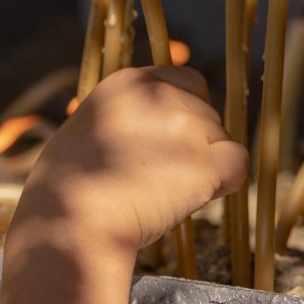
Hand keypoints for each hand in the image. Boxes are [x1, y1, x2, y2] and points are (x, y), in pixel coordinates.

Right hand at [16, 66, 247, 250]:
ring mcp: (188, 125)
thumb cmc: (66, 189)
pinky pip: (237, 165)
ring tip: (159, 192)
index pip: (184, 81)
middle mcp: (161, 94)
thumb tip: (145, 129)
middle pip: (206, 112)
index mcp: (129, 82)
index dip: (181, 113)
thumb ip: (124, 117)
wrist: (71, 221)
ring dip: (200, 167)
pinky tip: (189, 199)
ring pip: (220, 141)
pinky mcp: (207, 160)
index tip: (160, 142)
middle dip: (192, 143)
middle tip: (155, 176)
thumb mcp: (86, 130)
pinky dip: (223, 184)